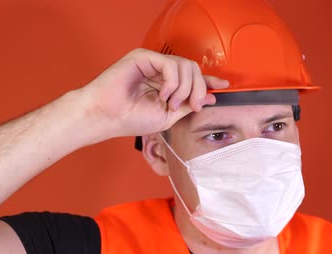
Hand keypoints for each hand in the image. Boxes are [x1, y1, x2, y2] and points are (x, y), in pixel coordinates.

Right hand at [81, 48, 228, 138]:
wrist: (106, 117)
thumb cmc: (130, 118)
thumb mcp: (168, 116)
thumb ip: (189, 105)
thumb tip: (211, 98)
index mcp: (165, 83)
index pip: (192, 76)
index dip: (209, 80)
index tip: (224, 85)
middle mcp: (160, 70)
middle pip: (193, 69)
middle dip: (198, 89)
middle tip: (193, 106)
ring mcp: (152, 62)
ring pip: (185, 65)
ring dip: (184, 89)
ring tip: (171, 103)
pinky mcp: (143, 57)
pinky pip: (170, 64)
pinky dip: (172, 82)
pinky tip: (163, 95)